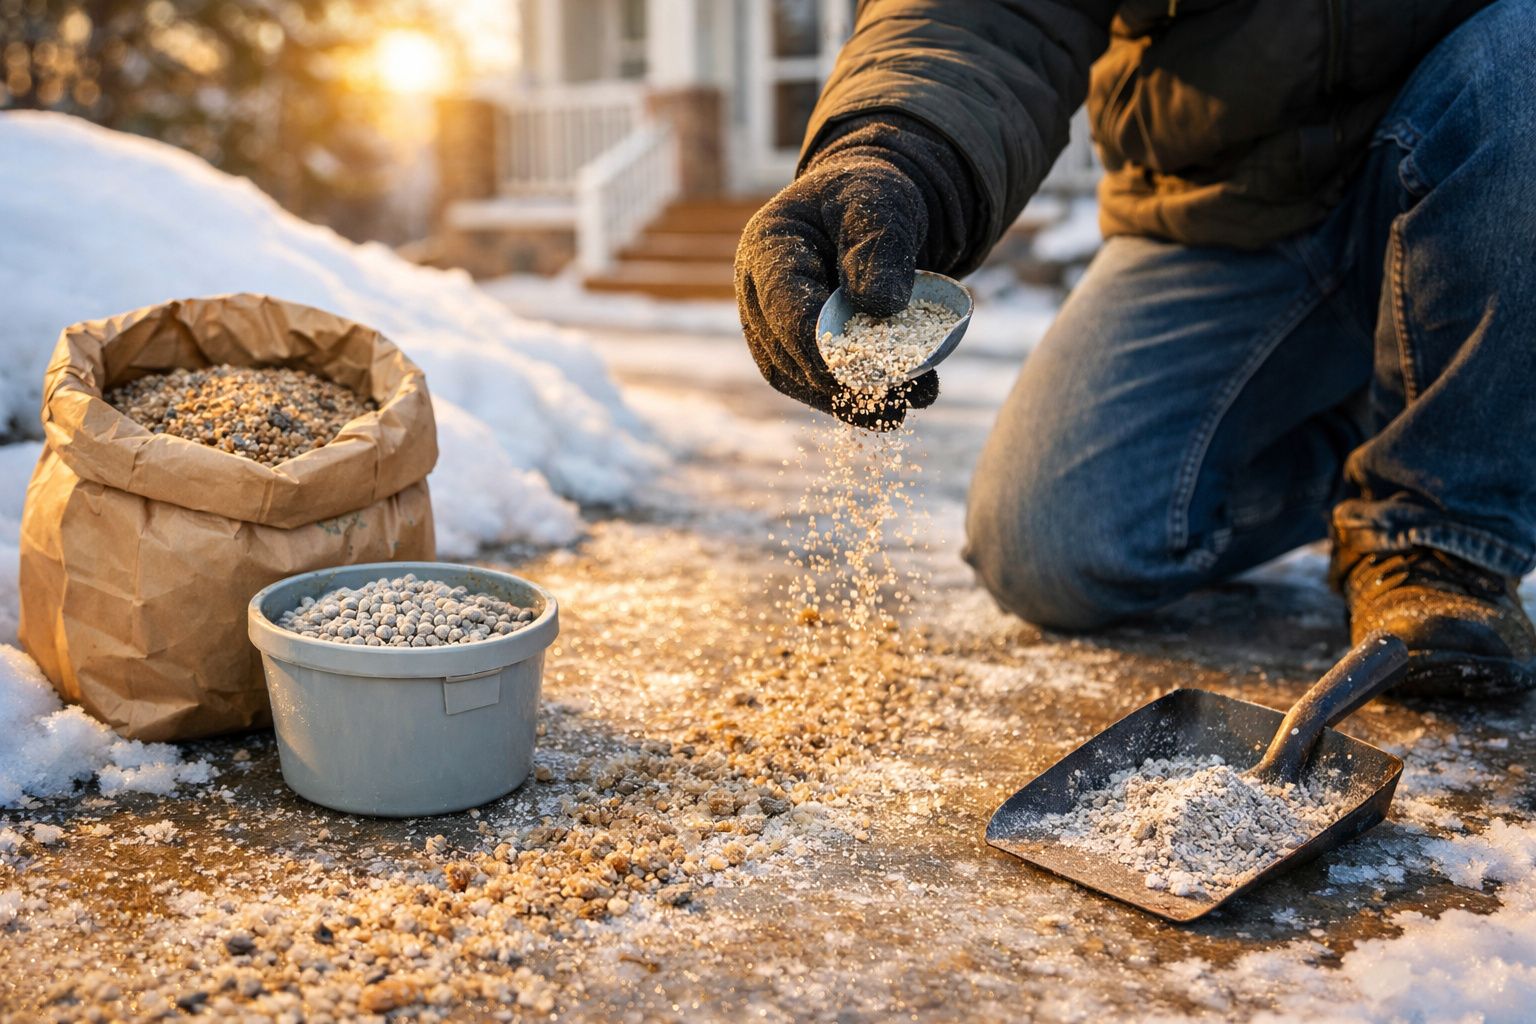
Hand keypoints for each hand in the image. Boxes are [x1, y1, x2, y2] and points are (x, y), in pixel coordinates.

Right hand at [734, 127, 941, 429]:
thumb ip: (880, 247)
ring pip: (792, 375)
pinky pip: (810, 381)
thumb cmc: (872, 197)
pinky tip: (889, 410)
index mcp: (768, 246)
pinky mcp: (792, 343)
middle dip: (836, 382)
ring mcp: (769, 320)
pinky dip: (847, 399)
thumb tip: (878, 306)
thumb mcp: (883, 204)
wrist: (871, 207)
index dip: (819, 343)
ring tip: (896, 414)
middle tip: (890, 401)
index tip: (867, 370)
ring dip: (841, 402)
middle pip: (782, 351)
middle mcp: (756, 289)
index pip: (783, 305)